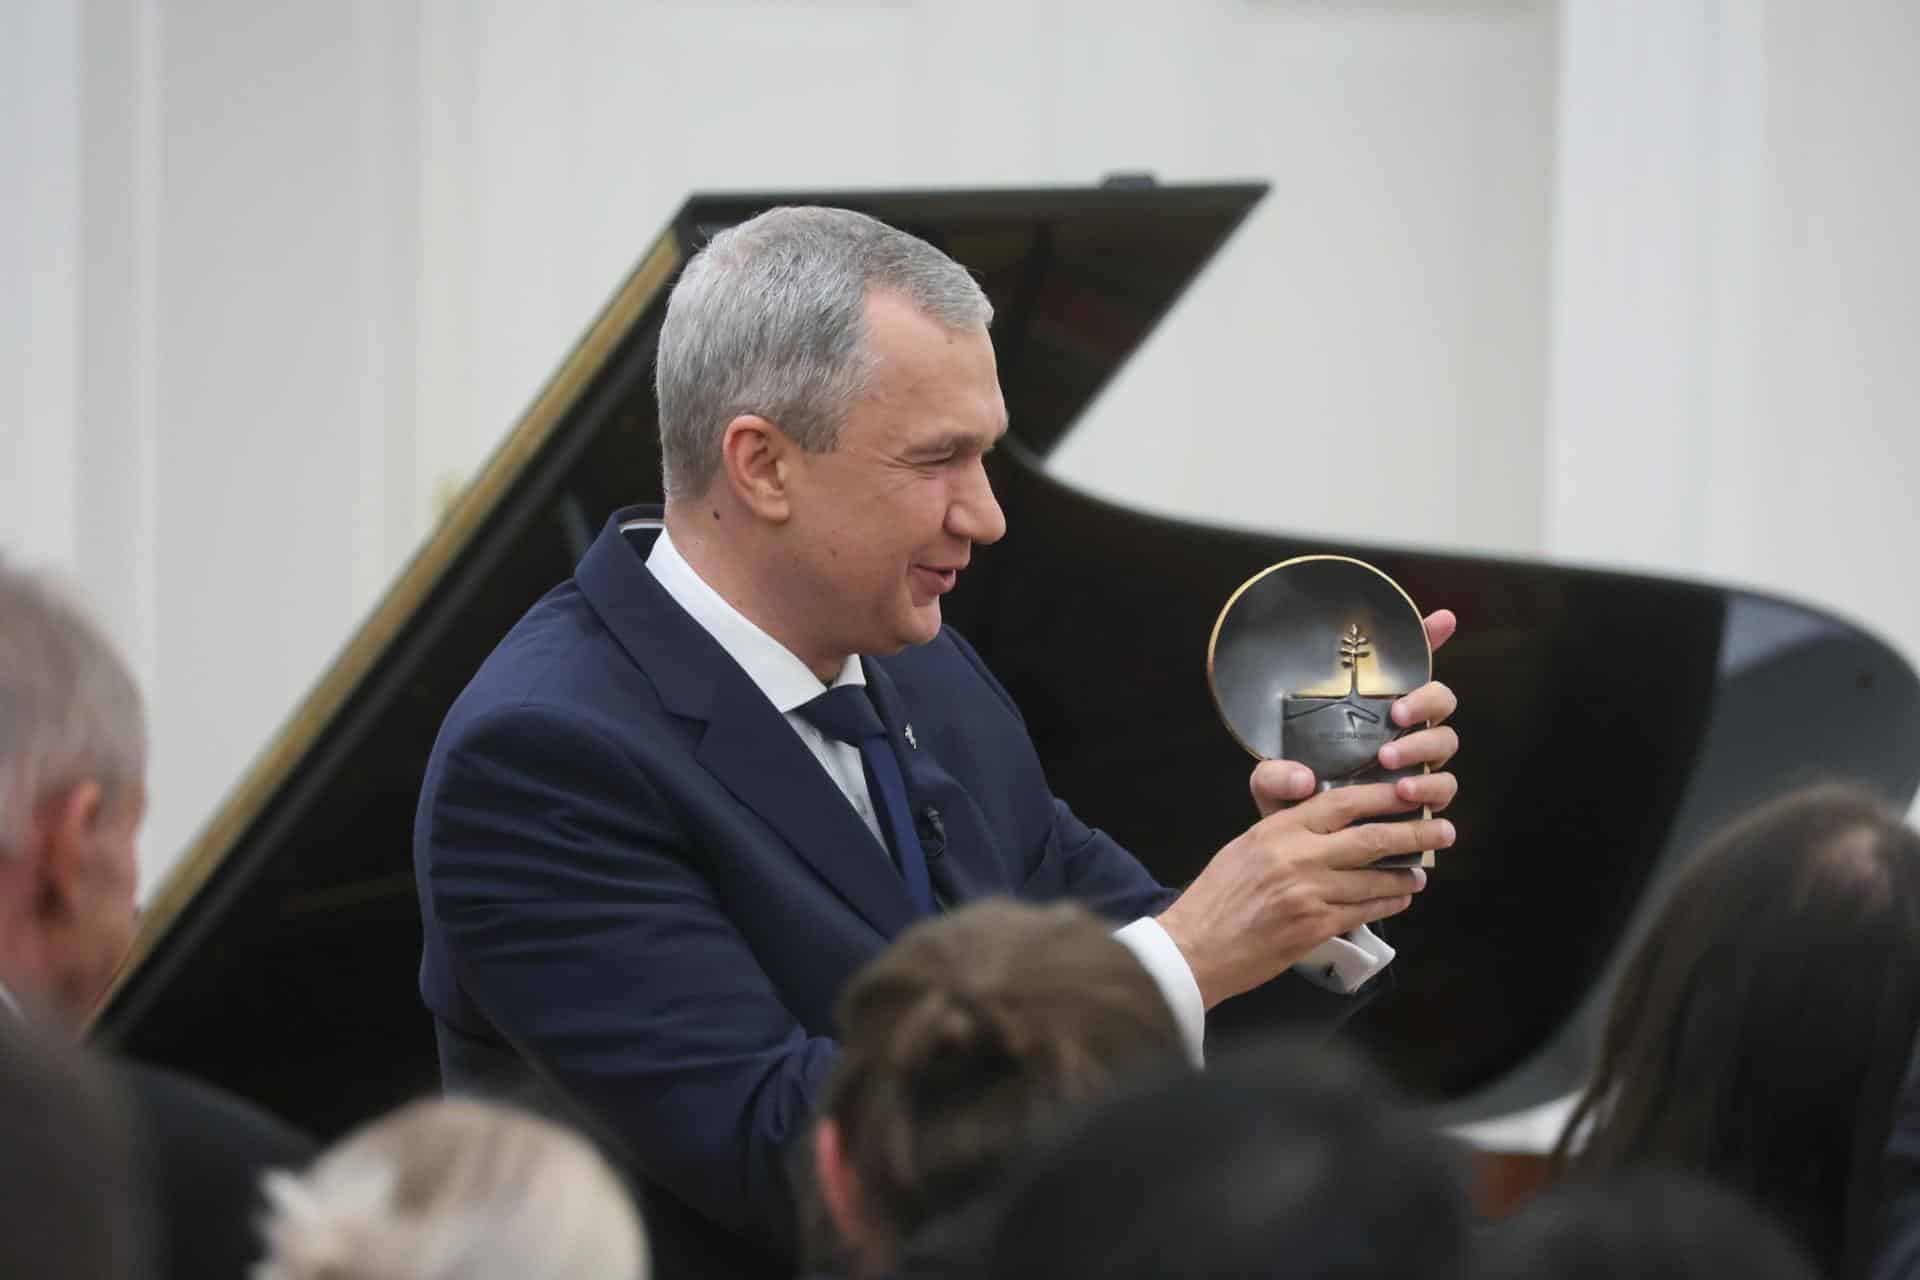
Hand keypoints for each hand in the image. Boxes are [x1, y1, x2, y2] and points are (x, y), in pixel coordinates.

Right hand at [1158, 782, 1454, 1008]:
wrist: (1196, 946)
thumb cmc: (1217, 895)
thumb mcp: (1246, 845)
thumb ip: (1286, 827)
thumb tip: (1327, 816)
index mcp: (1278, 829)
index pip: (1342, 802)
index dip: (1383, 796)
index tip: (1409, 791)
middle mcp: (1298, 857)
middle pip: (1371, 839)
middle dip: (1414, 834)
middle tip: (1442, 830)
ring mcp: (1310, 894)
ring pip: (1376, 879)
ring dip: (1407, 874)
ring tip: (1422, 869)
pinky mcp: (1316, 927)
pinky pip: (1365, 911)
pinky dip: (1389, 902)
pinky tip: (1400, 897)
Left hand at [1250, 608, 1460, 817]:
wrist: (1304, 849)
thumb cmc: (1290, 804)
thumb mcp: (1270, 785)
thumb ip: (1273, 776)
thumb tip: (1301, 778)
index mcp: (1367, 710)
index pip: (1404, 666)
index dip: (1427, 637)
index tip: (1441, 619)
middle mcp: (1401, 731)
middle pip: (1439, 698)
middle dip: (1426, 701)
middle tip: (1396, 717)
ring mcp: (1416, 763)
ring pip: (1446, 742)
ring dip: (1425, 750)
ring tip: (1393, 768)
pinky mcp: (1423, 799)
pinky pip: (1445, 789)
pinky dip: (1431, 791)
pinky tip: (1407, 798)